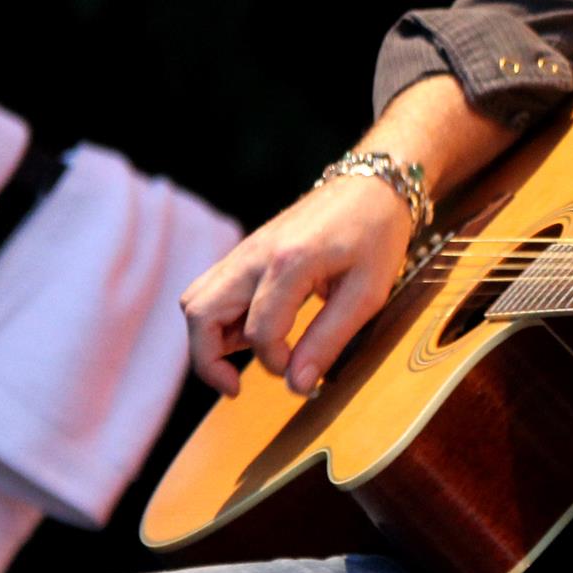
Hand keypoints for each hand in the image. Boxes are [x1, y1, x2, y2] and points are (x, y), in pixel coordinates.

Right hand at [179, 175, 413, 397]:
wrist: (372, 186)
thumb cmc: (376, 236)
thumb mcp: (368, 292)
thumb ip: (329, 340)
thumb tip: (298, 385)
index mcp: (289, 261)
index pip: (259, 331)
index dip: (275, 363)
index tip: (301, 374)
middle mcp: (255, 254)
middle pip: (200, 313)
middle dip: (209, 361)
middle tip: (236, 386)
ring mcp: (245, 250)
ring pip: (196, 300)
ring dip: (209, 337)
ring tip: (247, 355)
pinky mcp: (245, 252)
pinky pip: (211, 289)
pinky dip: (219, 318)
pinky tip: (252, 329)